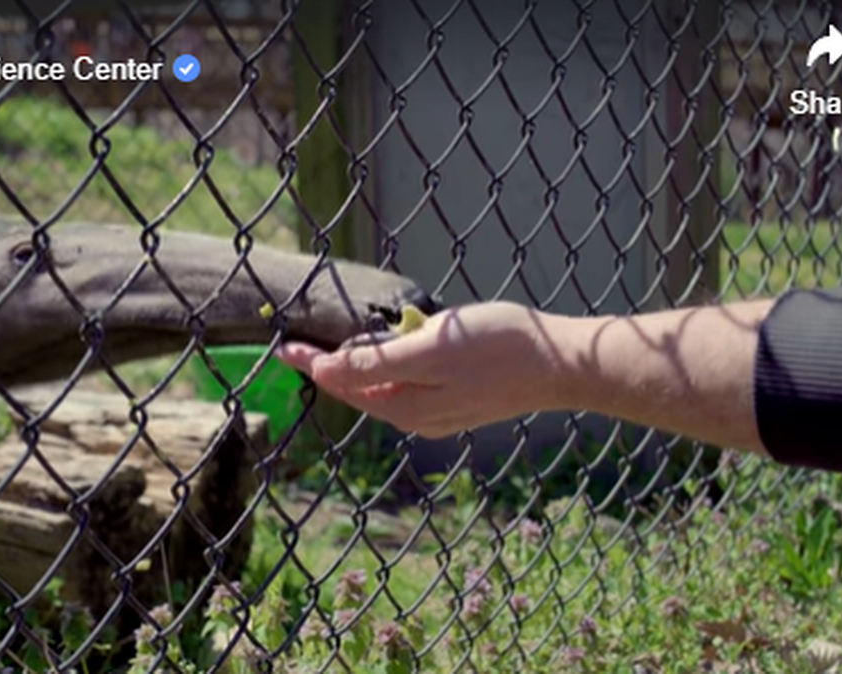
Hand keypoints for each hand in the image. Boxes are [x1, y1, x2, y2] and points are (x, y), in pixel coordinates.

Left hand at [275, 301, 566, 438]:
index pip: (343, 383)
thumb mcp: (429, 349)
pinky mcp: (456, 398)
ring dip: (357, 367)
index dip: (311, 362)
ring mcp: (438, 410)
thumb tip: (327, 369)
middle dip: (329, 367)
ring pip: (383, 386)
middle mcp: (416, 416)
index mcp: (404, 406)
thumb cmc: (496, 347)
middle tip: (298, 345)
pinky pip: (409, 383)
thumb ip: (375, 362)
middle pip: (359, 389)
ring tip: (331, 348)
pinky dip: (388, 367)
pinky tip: (386, 351)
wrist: (559, 363)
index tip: (282, 347)